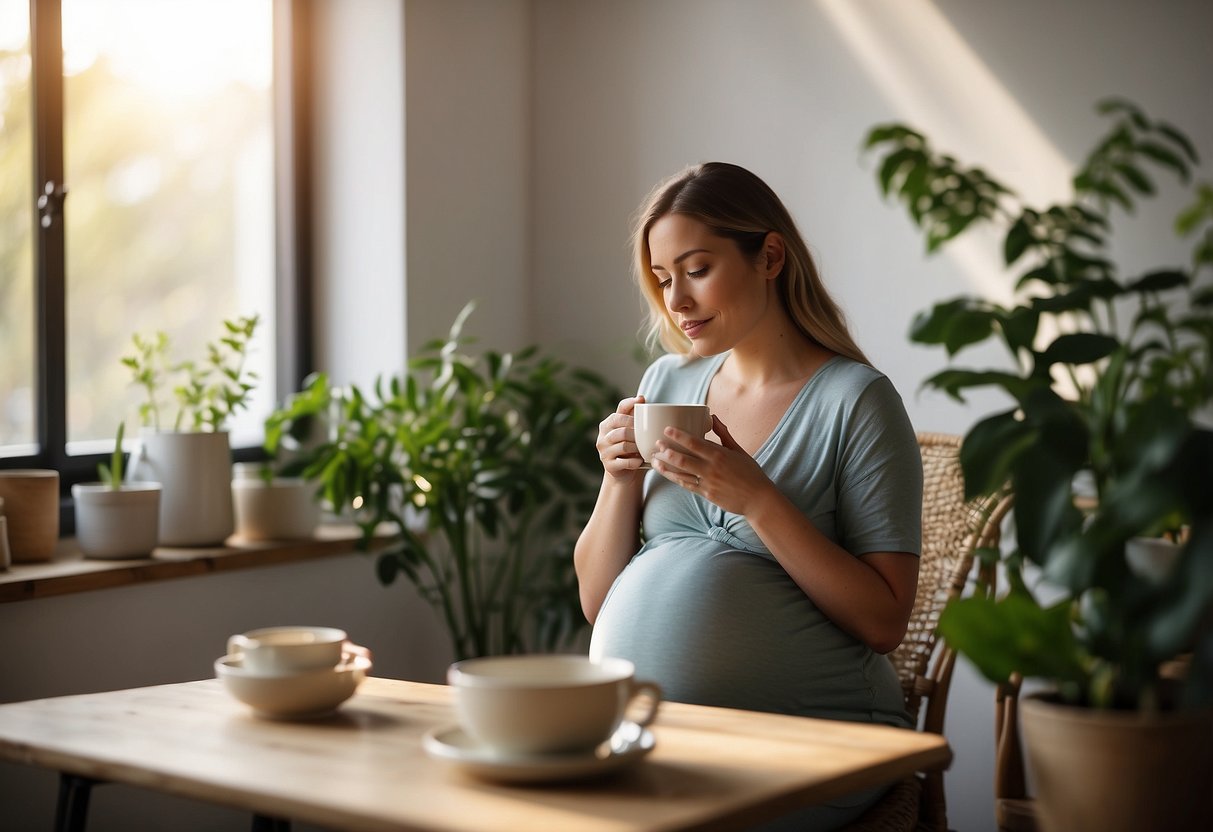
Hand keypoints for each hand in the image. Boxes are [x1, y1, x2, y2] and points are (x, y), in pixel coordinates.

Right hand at [595, 395, 646, 481]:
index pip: (618, 413)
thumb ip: (634, 414)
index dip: (631, 409)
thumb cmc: (632, 448)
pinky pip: (624, 462)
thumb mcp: (632, 430)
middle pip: (622, 431)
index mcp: (607, 424)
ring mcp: (604, 452)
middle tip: (647, 438)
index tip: (642, 408)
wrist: (626, 473)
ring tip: (644, 450)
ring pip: (624, 446)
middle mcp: (602, 437)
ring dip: (637, 448)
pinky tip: (640, 461)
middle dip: (637, 434)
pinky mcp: (608, 466)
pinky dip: (635, 461)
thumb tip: (641, 397)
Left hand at [652, 414, 773, 513]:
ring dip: (666, 466)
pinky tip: (666, 473)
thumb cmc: (750, 473)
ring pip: (681, 474)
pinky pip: (687, 485)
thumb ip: (724, 434)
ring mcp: (708, 483)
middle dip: (667, 451)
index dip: (678, 436)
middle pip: (683, 459)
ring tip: (654, 460)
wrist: (758, 499)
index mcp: (720, 455)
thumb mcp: (739, 450)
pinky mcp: (707, 494)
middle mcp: (712, 468)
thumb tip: (713, 417)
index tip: (666, 429)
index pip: (695, 443)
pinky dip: (675, 479)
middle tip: (656, 444)